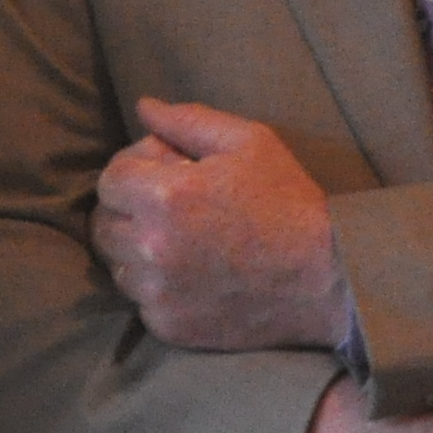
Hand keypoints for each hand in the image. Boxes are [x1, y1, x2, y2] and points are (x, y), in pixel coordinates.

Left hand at [94, 100, 349, 352]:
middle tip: (163, 212)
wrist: (327, 280)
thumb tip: (144, 107)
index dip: (132, 174)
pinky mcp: (169, 326)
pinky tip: (191, 278)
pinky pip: (141, 303)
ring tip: (178, 245)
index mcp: (165, 195)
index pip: (109, 180)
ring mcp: (158, 292)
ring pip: (118, 266)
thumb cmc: (289, 203)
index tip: (158, 179)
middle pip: (104, 225)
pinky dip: (157, 290)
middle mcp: (151, 246)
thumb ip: (188, 121)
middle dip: (127, 212)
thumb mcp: (249, 143)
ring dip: (137, 253)